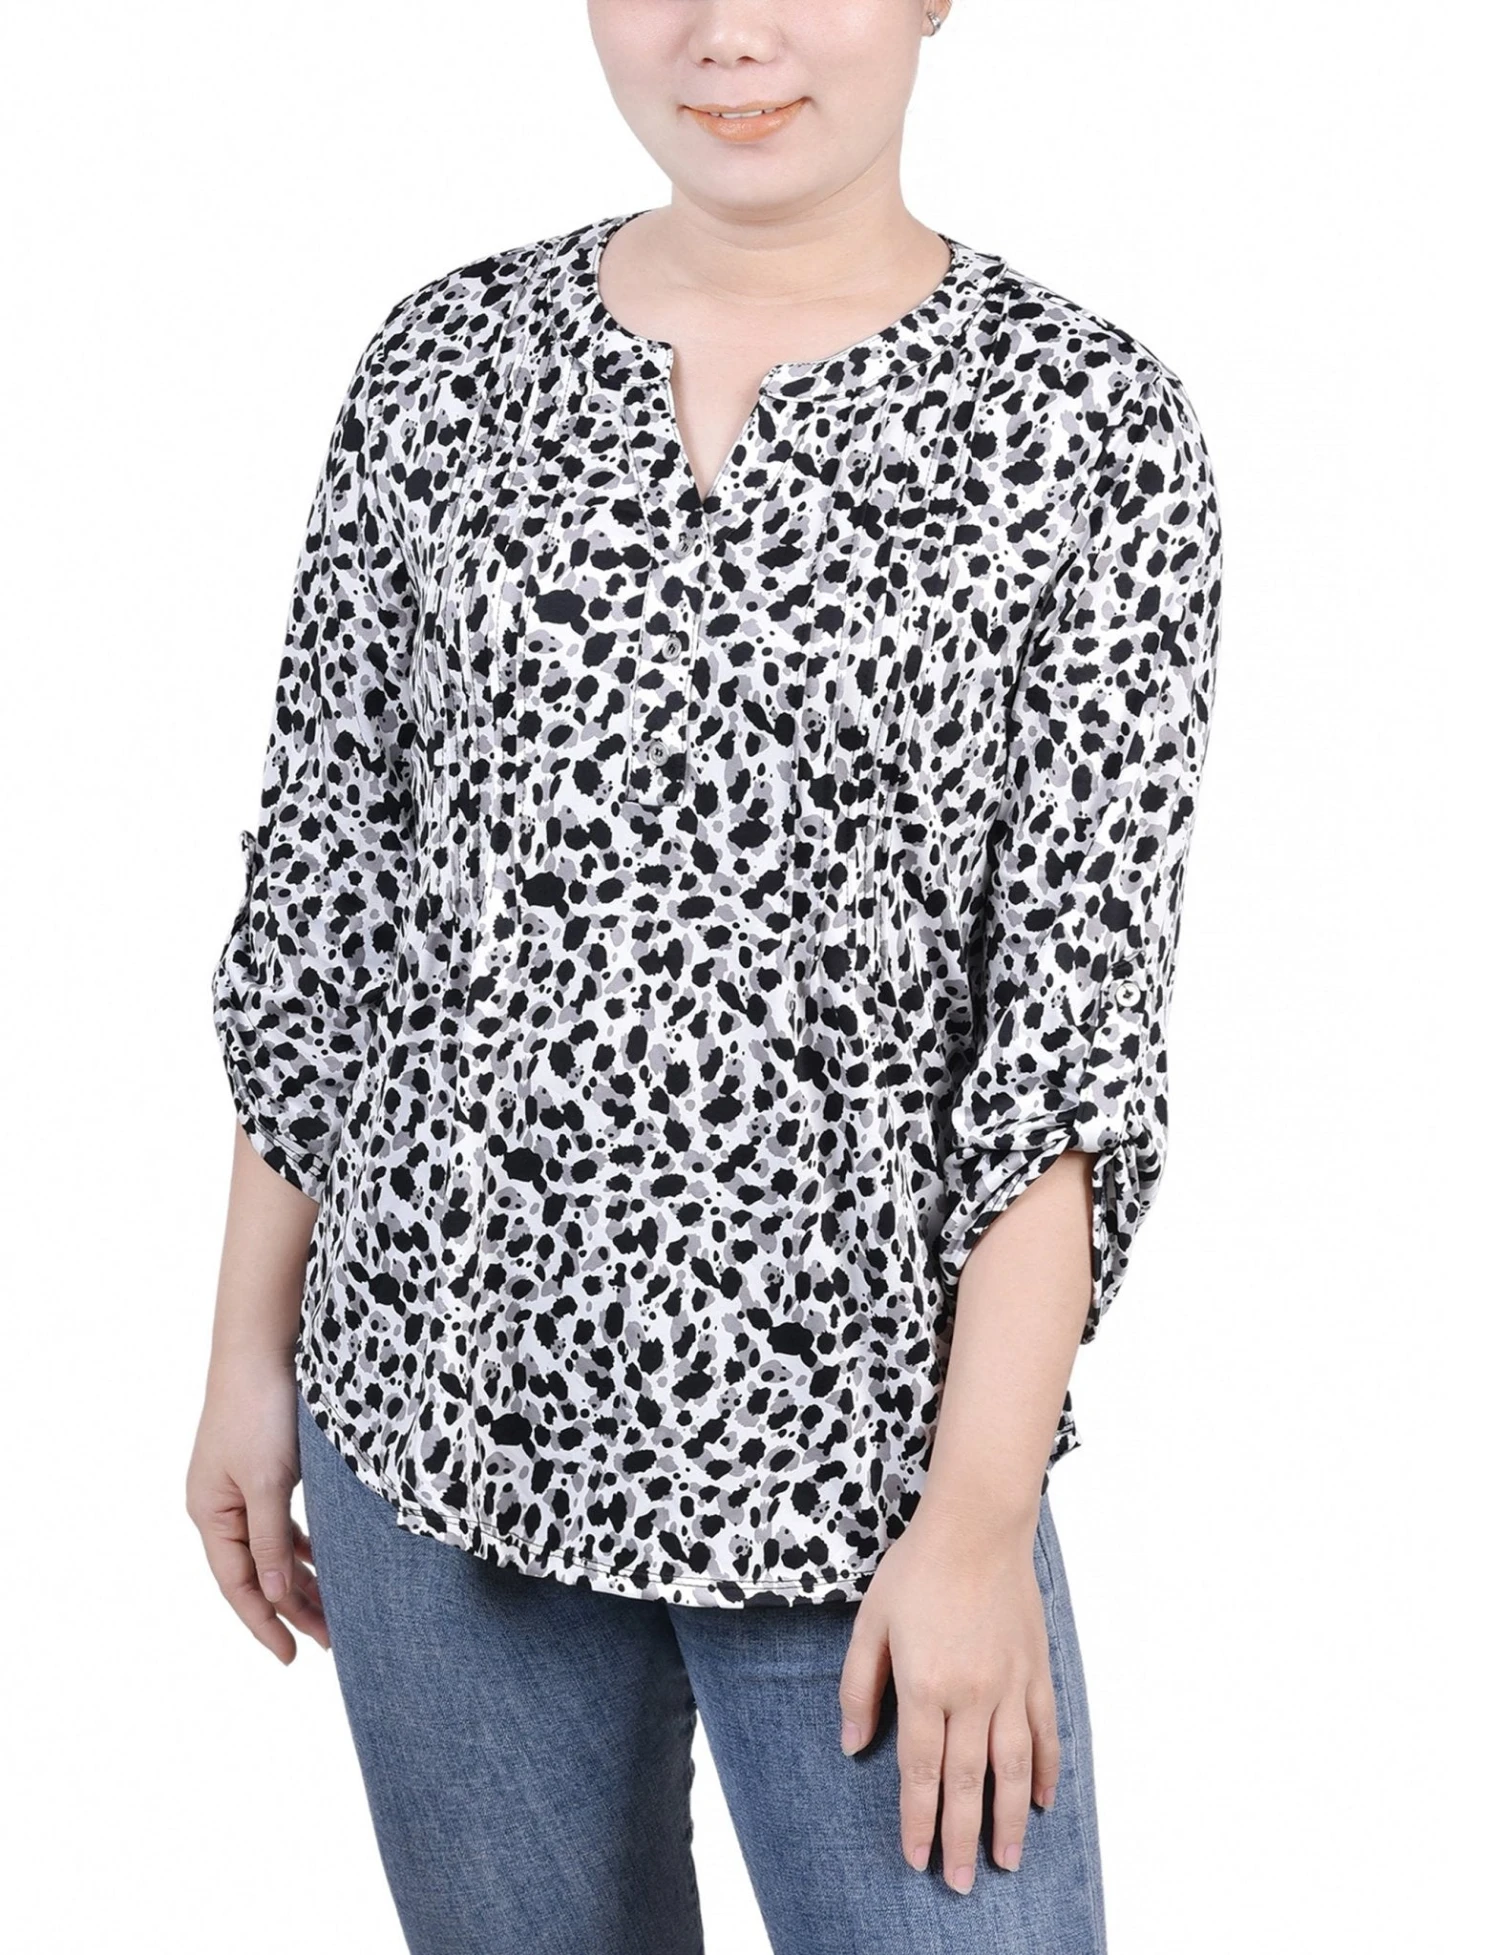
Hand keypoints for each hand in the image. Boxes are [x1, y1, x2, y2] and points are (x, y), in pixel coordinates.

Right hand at [185, 1352, 327, 1662]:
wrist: (262, 1345)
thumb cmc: (260, 1411)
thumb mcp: (268, 1482)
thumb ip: (270, 1541)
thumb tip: (273, 1595)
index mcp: (211, 1514)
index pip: (238, 1586)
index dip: (265, 1623)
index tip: (292, 1657)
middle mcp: (220, 1505)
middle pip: (257, 1572)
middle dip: (293, 1607)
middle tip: (332, 1640)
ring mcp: (241, 1486)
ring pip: (273, 1548)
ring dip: (304, 1577)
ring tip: (336, 1609)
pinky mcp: (264, 1467)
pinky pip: (282, 1521)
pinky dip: (305, 1543)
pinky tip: (328, 1556)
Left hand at [837, 1499, 1058, 1892]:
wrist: (977, 1524)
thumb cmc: (917, 1569)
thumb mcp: (870, 1622)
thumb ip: (858, 1686)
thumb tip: (851, 1742)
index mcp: (925, 1685)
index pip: (920, 1770)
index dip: (917, 1819)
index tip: (915, 1859)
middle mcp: (971, 1694)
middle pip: (967, 1783)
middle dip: (961, 1838)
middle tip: (960, 1885)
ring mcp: (1009, 1684)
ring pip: (1012, 1768)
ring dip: (1008, 1821)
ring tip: (1005, 1863)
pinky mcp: (1036, 1669)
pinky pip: (1045, 1732)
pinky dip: (1046, 1771)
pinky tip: (1041, 1803)